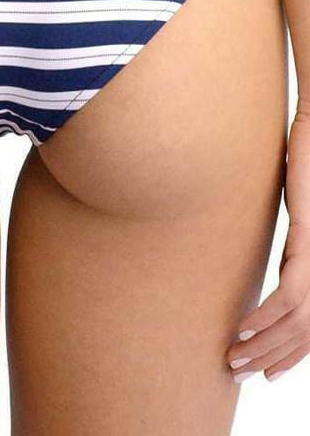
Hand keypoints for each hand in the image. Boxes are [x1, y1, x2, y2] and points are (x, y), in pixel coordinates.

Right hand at [226, 101, 309, 383]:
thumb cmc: (306, 164)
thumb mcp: (296, 210)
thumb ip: (288, 237)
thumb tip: (264, 252)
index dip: (292, 354)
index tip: (269, 372)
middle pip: (305, 331)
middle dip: (272, 357)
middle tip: (240, 372)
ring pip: (298, 322)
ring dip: (263, 345)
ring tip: (234, 359)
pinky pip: (290, 293)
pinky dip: (266, 316)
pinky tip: (244, 326)